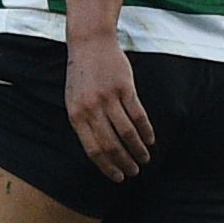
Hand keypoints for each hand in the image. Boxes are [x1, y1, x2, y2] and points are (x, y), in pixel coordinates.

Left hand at [60, 33, 156, 179]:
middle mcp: (91, 108)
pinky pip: (139, 116)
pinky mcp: (125, 89)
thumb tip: (99, 150)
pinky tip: (150, 140)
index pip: (92, 149)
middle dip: (125, 162)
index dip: (106, 166)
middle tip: (135, 172)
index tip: (118, 177)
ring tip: (145, 159)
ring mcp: (108, 98)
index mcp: (75, 114)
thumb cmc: (81, 77)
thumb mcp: (73, 100)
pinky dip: (146, 131)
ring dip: (138, 150)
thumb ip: (84, 123)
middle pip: (111, 144)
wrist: (89, 45)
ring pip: (127, 133)